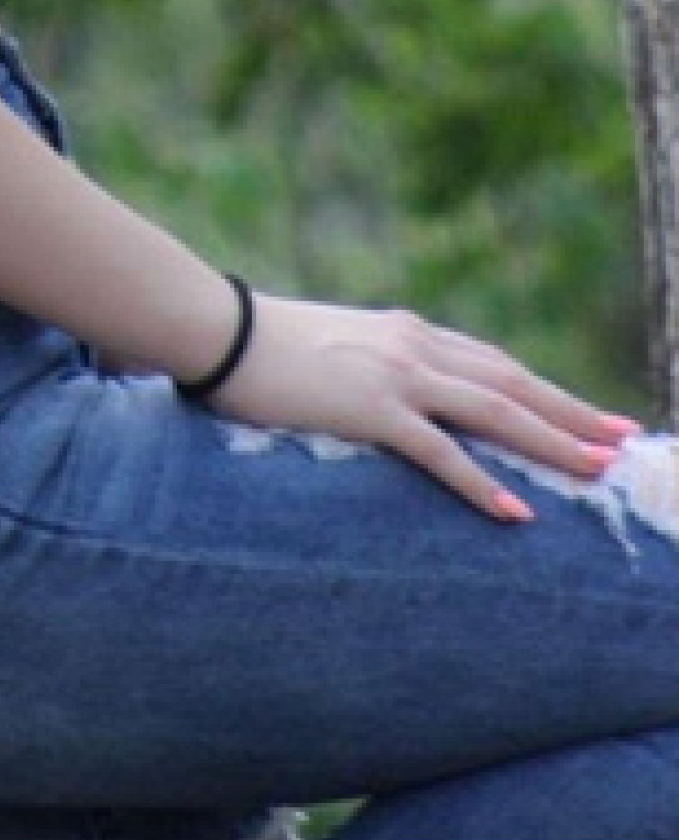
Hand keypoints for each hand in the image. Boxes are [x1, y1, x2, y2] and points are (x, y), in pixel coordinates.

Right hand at [205, 294, 639, 519]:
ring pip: (492, 410)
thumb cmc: (262, 345)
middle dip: (570, 412)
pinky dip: (480, 480)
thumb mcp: (336, 349)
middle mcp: (412, 346)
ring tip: (596, 468)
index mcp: (405, 332)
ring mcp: (394, 375)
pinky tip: (515, 509)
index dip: (545, 390)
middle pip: (511, 382)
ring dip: (550, 440)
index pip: (494, 364)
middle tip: (622, 438)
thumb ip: (374, 367)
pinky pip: (438, 451)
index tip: (588, 413)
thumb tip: (395, 399)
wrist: (217, 330)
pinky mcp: (369, 408)